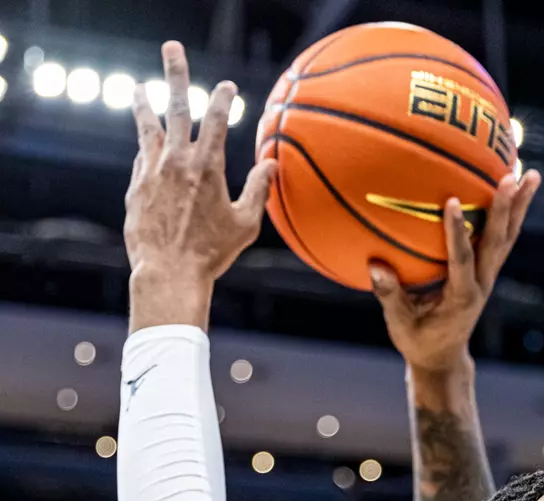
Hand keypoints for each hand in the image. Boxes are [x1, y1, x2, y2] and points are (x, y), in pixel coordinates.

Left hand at [125, 41, 276, 330]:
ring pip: (147, 128)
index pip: (216, 118)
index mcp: (207, 167)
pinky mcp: (136, 189)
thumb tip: (273, 164)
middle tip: (172, 48)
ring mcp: (152, 172)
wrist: (169, 274)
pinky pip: (143, 162)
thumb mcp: (246, 224)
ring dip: (143, 104)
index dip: (223, 97)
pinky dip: (148, 152)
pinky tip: (149, 150)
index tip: (227, 86)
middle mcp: (176, 162)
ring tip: (138, 88)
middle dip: (176, 73)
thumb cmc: (212, 254)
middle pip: (176, 106)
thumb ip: (259, 190)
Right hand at [370, 170, 540, 373]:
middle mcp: (481, 284)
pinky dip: (511, 213)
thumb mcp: (400, 324)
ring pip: (508, 238)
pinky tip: (515, 185)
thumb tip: (374, 266)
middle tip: (512, 177)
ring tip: (532, 174)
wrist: (444, 358)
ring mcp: (488, 276)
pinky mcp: (487, 271)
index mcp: (460, 298)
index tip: (452, 201)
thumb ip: (389, 295)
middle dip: (505, 209)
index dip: (457, 232)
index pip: (461, 260)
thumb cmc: (418, 341)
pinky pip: (502, 238)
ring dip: (520, 207)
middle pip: (497, 242)